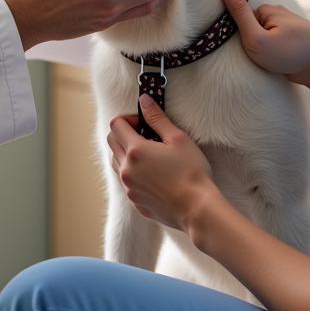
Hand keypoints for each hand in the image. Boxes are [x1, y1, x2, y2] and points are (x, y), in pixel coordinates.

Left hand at [107, 96, 217, 231]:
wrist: (197, 209)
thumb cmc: (191, 171)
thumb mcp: (177, 138)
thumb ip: (157, 118)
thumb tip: (144, 101)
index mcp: (135, 151)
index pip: (116, 125)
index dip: (128, 118)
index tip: (143, 122)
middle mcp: (126, 170)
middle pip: (111, 142)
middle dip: (124, 133)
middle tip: (145, 135)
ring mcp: (129, 188)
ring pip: (115, 163)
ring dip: (125, 153)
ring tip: (148, 155)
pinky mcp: (135, 202)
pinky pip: (126, 182)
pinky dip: (132, 173)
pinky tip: (152, 175)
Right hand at [220, 0, 309, 85]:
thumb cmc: (289, 52)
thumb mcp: (256, 36)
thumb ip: (239, 13)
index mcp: (268, 9)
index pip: (242, 18)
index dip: (238, 32)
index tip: (244, 45)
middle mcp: (278, 16)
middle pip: (253, 28)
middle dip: (252, 42)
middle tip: (257, 56)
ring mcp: (287, 29)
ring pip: (265, 39)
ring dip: (264, 51)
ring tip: (269, 62)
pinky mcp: (292, 43)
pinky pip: (275, 47)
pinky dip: (274, 56)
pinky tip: (277, 65)